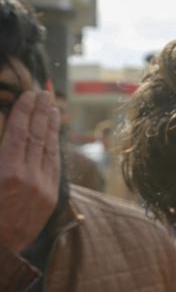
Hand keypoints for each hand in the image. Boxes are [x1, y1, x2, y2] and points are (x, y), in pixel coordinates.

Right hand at [0, 90, 60, 253]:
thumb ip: (1, 154)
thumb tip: (9, 135)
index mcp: (8, 173)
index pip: (19, 133)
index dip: (25, 112)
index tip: (30, 95)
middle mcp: (30, 178)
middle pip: (38, 137)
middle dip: (41, 113)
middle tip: (45, 93)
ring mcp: (43, 188)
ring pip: (49, 150)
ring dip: (51, 127)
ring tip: (53, 108)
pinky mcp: (50, 198)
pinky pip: (54, 166)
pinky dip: (54, 147)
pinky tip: (54, 136)